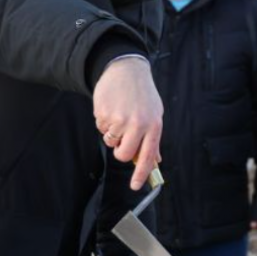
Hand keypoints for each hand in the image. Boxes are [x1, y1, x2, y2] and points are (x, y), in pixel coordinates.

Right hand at [93, 57, 162, 189]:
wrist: (126, 69)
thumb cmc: (142, 94)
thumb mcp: (155, 114)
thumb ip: (153, 138)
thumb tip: (155, 160)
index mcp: (153, 125)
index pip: (148, 156)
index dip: (141, 174)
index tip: (134, 186)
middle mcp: (138, 124)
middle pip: (123, 155)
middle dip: (120, 151)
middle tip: (121, 140)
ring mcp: (120, 119)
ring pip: (110, 141)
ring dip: (112, 133)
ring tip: (119, 114)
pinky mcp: (104, 113)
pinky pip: (101, 128)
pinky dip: (104, 121)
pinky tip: (112, 107)